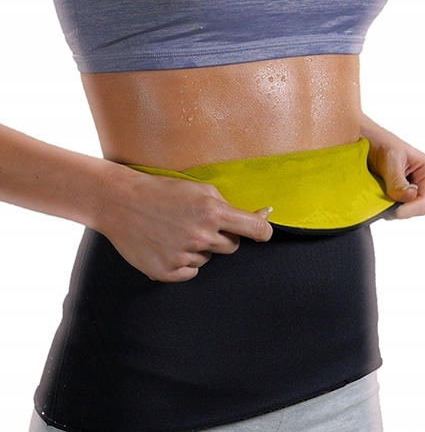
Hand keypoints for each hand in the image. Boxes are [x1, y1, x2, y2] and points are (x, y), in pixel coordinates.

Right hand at [95, 169, 272, 282]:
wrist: (120, 202)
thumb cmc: (163, 191)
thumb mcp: (200, 189)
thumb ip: (231, 205)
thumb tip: (265, 215)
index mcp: (213, 212)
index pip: (256, 230)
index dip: (264, 232)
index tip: (263, 234)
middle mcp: (201, 236)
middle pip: (233, 247)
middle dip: (223, 237)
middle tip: (200, 225)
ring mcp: (183, 256)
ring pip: (209, 259)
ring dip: (199, 249)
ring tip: (176, 232)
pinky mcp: (167, 271)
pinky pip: (190, 273)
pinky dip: (183, 262)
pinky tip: (167, 245)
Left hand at [367, 135, 424, 219]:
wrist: (368, 141)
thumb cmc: (381, 144)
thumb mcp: (389, 159)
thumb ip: (397, 181)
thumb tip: (410, 196)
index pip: (424, 203)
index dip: (404, 210)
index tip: (386, 206)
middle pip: (415, 210)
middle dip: (397, 207)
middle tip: (379, 195)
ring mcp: (420, 191)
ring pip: (406, 211)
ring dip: (390, 205)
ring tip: (379, 189)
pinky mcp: (408, 196)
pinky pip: (399, 209)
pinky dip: (387, 204)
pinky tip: (380, 192)